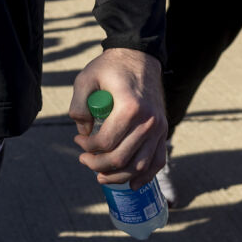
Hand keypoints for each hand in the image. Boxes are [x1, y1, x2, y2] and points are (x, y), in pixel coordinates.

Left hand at [69, 48, 166, 185]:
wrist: (139, 56)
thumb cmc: (110, 68)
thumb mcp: (86, 79)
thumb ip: (78, 106)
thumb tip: (83, 132)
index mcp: (130, 108)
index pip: (105, 142)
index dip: (87, 147)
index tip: (77, 140)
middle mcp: (148, 121)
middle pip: (121, 158)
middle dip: (97, 164)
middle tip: (83, 159)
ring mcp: (159, 127)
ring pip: (139, 165)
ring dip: (118, 176)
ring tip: (100, 174)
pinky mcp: (163, 130)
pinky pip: (157, 161)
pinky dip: (145, 176)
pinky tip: (132, 184)